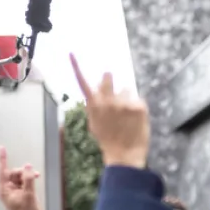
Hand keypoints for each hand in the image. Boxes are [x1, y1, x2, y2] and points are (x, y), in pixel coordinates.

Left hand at [0, 148, 44, 209]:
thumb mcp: (29, 195)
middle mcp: (8, 189)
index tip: (2, 148)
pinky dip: (30, 179)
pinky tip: (36, 179)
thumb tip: (28, 166)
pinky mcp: (22, 193)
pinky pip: (25, 181)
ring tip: (36, 178)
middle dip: (23, 171)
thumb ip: (28, 179)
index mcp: (4, 189)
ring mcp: (15, 191)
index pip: (3, 171)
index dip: (3, 159)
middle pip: (14, 173)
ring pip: (20, 176)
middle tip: (32, 175)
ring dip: (28, 175)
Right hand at [69, 53, 149, 168]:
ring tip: (127, 117)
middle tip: (116, 95)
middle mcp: (107, 100)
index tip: (71, 53)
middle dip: (110, 81)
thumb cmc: (109, 141)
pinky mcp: (138, 106)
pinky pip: (139, 100)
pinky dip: (138, 109)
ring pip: (127, 90)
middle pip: (108, 76)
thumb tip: (96, 95)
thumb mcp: (95, 124)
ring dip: (127, 98)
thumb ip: (95, 107)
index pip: (82, 82)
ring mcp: (123, 102)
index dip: (76, 66)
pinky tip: (135, 121)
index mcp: (94, 105)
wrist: (124, 156)